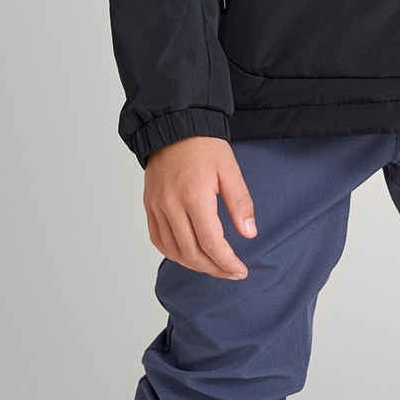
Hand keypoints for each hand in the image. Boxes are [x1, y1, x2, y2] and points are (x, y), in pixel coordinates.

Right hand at [144, 137, 257, 278]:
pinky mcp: (149, 207)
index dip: (227, 262)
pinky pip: (159, 240)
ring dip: (195, 265)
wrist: (173, 127)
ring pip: (174, 251)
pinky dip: (174, 254)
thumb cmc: (204, 146)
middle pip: (192, 252)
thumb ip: (240, 203)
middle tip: (232, 272)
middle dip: (214, 268)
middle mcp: (171, 205)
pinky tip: (189, 256)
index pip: (211, 242)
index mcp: (194, 196)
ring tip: (214, 267)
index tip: (240, 270)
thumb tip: (249, 233)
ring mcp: (157, 207)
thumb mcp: (230, 170)